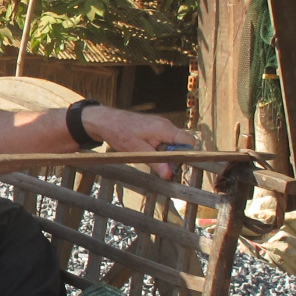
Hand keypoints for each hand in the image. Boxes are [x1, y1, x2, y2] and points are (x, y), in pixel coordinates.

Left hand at [82, 106, 196, 178]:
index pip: (189, 141)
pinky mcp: (155, 127)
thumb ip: (156, 163)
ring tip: (150, 156)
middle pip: (182, 143)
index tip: (182, 166)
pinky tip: (147, 151)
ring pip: (173, 142)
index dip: (189, 154)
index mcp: (165, 129)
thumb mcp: (138, 152)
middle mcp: (166, 125)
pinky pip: (164, 139)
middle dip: (176, 156)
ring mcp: (161, 125)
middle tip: (163, 166)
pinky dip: (160, 147)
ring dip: (166, 152)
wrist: (105, 121)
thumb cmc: (120, 133)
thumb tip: (170, 175)